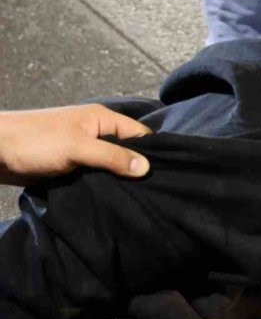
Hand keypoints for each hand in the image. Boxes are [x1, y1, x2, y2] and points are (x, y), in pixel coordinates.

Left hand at [0, 105, 151, 186]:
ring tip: (138, 198)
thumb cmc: (35, 142)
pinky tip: (115, 199)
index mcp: (102, 119)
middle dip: (137, 168)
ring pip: (112, 165)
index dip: (154, 152)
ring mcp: (84, 150)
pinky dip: (105, 185)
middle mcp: (96, 132)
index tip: (165, 175)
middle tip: (154, 192)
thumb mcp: (78, 148)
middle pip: (128, 151)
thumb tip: (146, 168)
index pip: (140, 134)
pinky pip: (97, 175)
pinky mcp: (73, 166)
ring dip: (120, 179)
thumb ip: (113, 157)